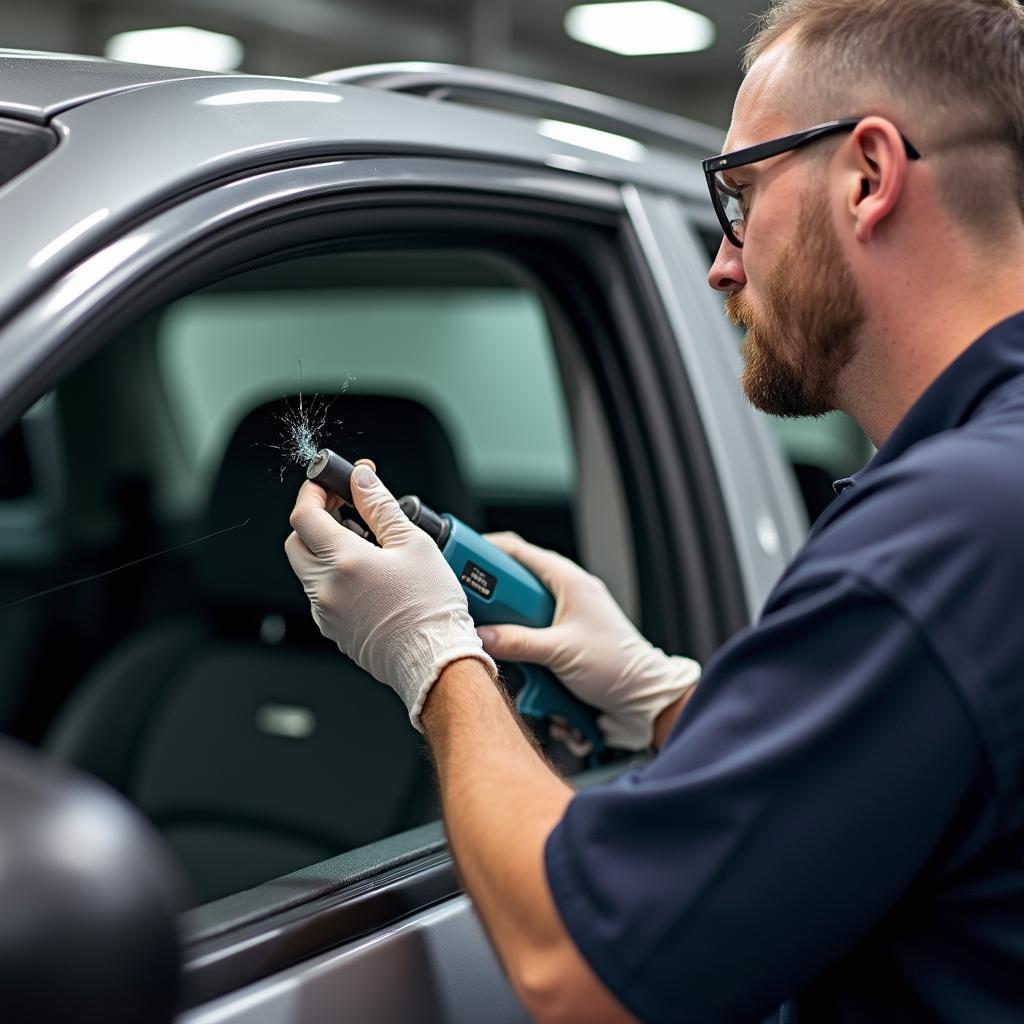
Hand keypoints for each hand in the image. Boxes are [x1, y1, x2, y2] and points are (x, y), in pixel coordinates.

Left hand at [284, 463, 496, 730]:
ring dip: (326, 549)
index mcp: (343, 561)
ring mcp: (326, 613)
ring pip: (308, 569)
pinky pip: (322, 595)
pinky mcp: (333, 630)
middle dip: (314, 520)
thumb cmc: (432, 609)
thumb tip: (361, 479)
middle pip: (297, 541)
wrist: (436, 661)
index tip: (327, 483)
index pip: (304, 515)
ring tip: (366, 545)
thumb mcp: (413, 543)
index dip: (312, 492)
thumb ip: (380, 506)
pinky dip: (335, 577)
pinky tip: (368, 576)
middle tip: (345, 510)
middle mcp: (325, 588)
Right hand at [477, 533, 699, 749]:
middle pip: (515, 585)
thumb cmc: (617, 665)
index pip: (518, 551)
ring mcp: (566, 617)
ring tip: (504, 647)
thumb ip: (518, 643)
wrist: (644, 696)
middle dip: (495, 603)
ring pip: (521, 616)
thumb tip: (483, 636)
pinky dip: (525, 652)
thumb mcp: (560, 652)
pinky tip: (525, 669)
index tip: (459, 560)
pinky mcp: (566, 640)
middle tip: (472, 613)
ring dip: (511, 634)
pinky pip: (533, 638)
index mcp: (568, 580)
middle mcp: (566, 593)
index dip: (486, 552)